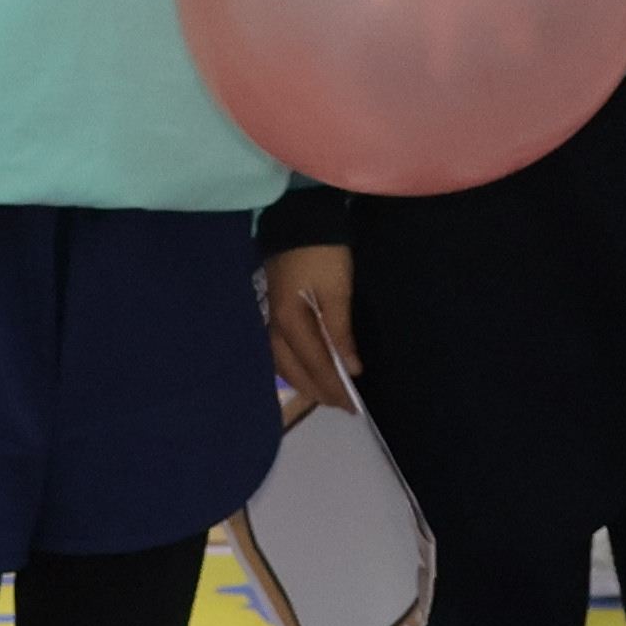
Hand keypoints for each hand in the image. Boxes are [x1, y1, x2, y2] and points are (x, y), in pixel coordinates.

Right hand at [261, 248, 358, 417]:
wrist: (300, 219)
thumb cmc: (323, 254)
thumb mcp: (337, 291)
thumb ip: (340, 332)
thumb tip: (351, 368)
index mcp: (291, 323)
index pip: (315, 365)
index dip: (334, 387)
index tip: (353, 405)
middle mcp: (275, 326)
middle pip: (294, 370)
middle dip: (318, 390)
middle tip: (341, 406)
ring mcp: (272, 318)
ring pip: (284, 362)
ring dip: (305, 381)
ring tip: (325, 393)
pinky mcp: (275, 310)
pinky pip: (281, 350)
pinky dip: (295, 366)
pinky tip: (305, 369)